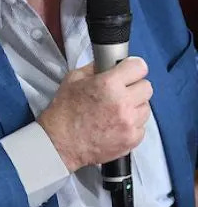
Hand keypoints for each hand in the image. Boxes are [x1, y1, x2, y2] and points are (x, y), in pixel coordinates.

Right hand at [38, 57, 152, 172]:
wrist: (60, 142)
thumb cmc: (64, 112)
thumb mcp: (74, 79)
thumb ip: (95, 68)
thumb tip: (108, 63)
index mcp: (109, 84)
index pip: (139, 67)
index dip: (133, 67)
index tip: (130, 71)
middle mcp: (123, 102)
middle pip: (147, 87)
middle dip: (135, 87)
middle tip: (122, 91)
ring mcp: (129, 123)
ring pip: (146, 107)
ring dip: (135, 106)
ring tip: (118, 110)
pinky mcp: (131, 140)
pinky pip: (142, 127)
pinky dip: (132, 125)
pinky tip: (117, 124)